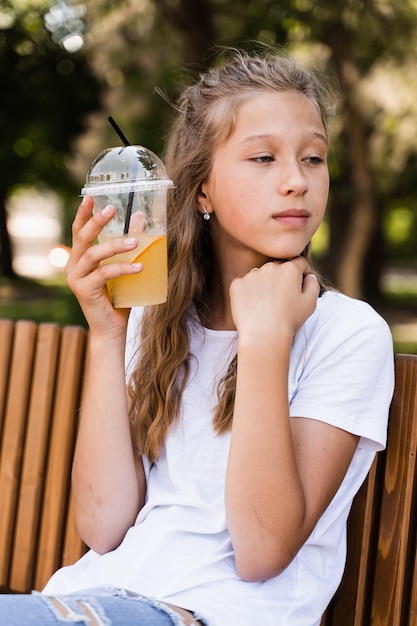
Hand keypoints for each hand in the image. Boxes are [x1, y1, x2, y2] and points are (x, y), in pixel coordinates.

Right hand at [65, 196, 142, 337]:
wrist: (112, 329)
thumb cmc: (119, 298)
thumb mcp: (125, 266)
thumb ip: (129, 243)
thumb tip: (141, 216)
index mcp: (78, 259)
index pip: (79, 231)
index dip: (83, 213)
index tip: (91, 196)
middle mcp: (72, 266)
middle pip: (82, 237)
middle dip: (96, 221)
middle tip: (112, 208)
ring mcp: (75, 278)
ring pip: (93, 254)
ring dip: (115, 245)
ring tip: (135, 242)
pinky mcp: (83, 290)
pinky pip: (103, 273)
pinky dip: (122, 268)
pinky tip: (139, 267)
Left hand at [229, 257, 319, 342]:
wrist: (263, 336)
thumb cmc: (289, 321)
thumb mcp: (310, 304)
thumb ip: (313, 285)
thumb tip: (309, 276)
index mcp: (290, 269)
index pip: (298, 262)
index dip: (302, 272)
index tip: (300, 283)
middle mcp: (270, 267)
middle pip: (278, 267)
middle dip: (282, 278)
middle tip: (281, 299)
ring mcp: (251, 275)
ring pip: (260, 275)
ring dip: (264, 284)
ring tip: (266, 305)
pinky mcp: (237, 284)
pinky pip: (244, 284)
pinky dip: (248, 293)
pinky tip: (252, 307)